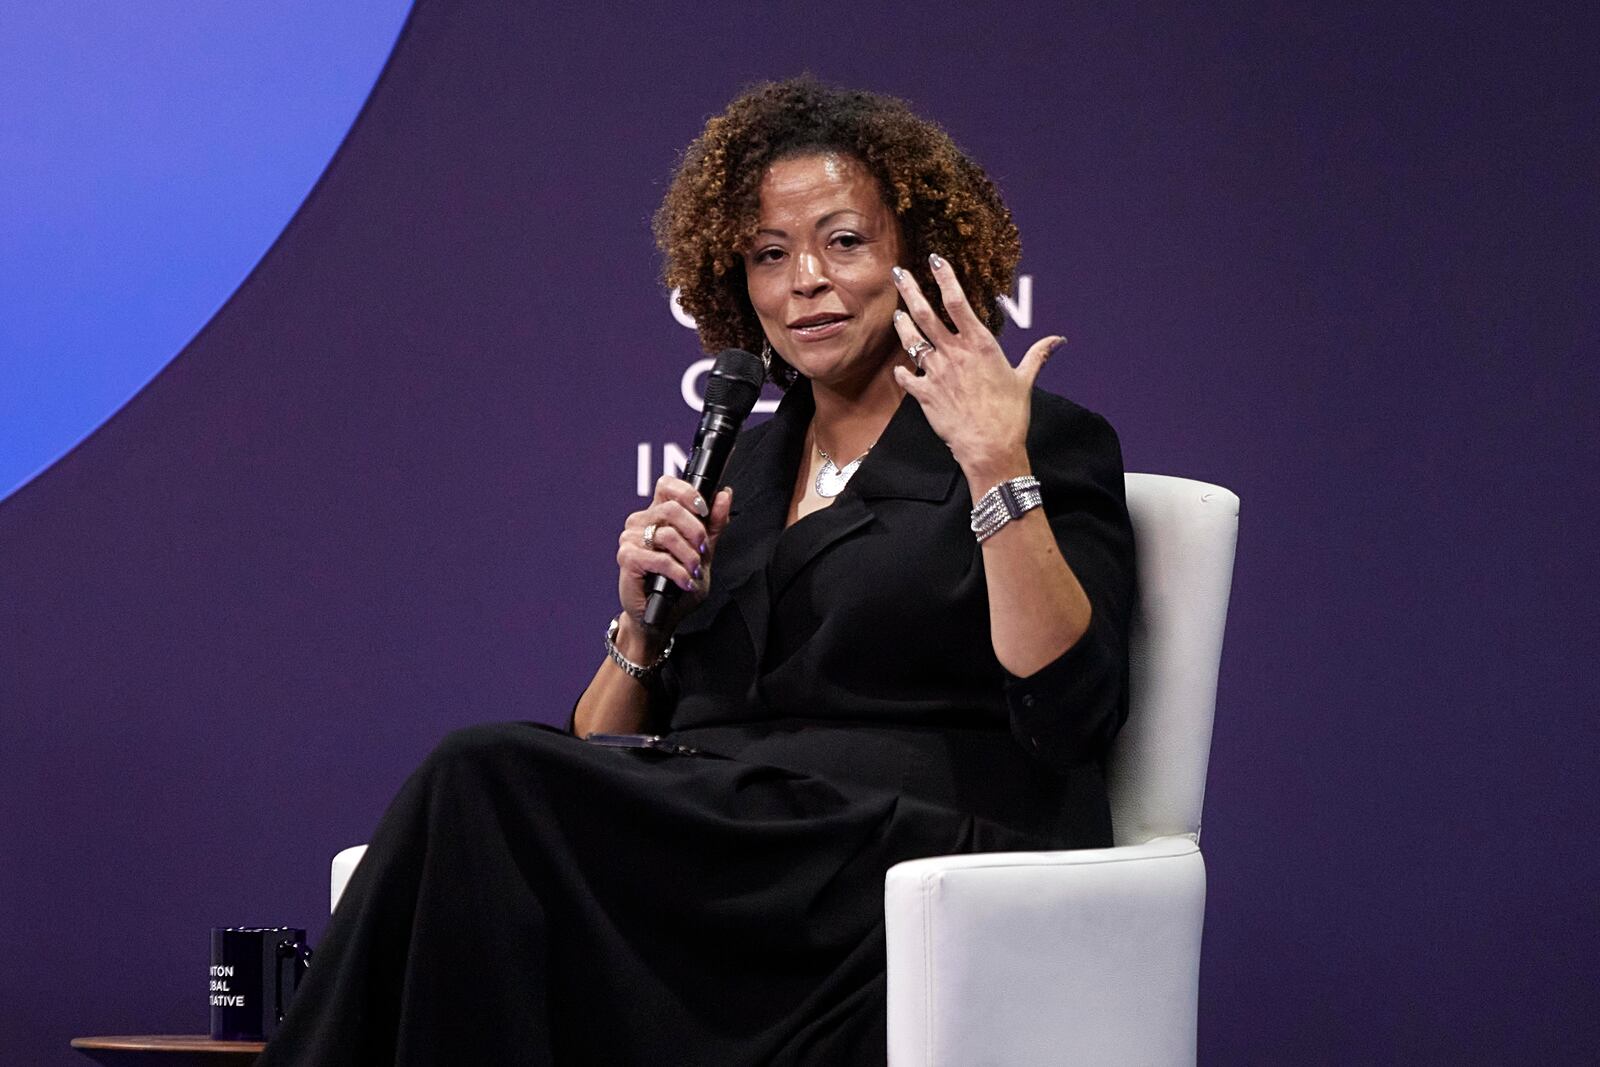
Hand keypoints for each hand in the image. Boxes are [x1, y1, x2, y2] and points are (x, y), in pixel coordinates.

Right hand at [616, 476, 733, 642]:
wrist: (661, 616)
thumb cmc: (677, 585)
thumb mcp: (703, 553)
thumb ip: (713, 524)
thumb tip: (724, 495)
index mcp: (657, 514)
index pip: (667, 485)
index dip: (688, 493)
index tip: (704, 510)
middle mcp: (641, 521)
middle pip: (672, 508)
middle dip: (696, 531)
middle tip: (704, 551)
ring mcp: (630, 538)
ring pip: (668, 534)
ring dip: (689, 556)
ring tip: (694, 571)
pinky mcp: (627, 558)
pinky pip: (660, 558)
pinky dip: (678, 572)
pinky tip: (684, 582)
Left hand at [890, 254, 1065, 485]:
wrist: (989, 446)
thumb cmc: (1010, 414)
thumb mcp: (1025, 379)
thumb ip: (1038, 355)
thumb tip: (1058, 340)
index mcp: (980, 344)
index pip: (957, 301)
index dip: (945, 277)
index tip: (935, 260)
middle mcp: (954, 353)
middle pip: (924, 313)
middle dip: (909, 289)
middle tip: (898, 272)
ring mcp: (936, 372)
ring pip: (911, 340)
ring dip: (902, 324)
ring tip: (897, 313)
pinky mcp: (924, 394)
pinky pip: (906, 377)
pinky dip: (902, 372)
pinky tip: (900, 369)